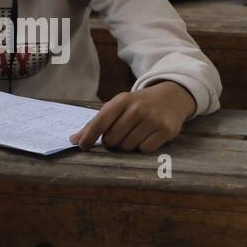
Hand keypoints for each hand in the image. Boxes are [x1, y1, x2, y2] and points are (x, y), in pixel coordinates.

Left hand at [70, 81, 196, 152]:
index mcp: (122, 100)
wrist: (172, 97)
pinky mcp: (166, 130)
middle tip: (118, 136)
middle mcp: (137, 108)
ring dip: (127, 146)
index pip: (100, 122)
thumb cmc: (138, 105)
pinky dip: (143, 147)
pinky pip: (145, 150)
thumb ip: (96, 123)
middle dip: (112, 142)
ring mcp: (153, 119)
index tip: (82, 146)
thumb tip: (74, 140)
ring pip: (128, 147)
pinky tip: (146, 136)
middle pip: (112, 140)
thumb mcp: (118, 106)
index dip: (89, 137)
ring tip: (134, 134)